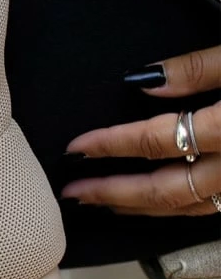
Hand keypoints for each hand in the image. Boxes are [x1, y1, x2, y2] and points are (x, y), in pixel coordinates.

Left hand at [62, 46, 220, 216]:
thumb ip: (198, 69)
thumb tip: (146, 78)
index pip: (156, 141)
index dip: (111, 144)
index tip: (76, 147)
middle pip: (164, 189)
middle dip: (113, 192)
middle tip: (73, 193)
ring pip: (185, 208)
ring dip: (140, 207)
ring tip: (103, 204)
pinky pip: (205, 209)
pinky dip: (174, 209)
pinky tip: (153, 205)